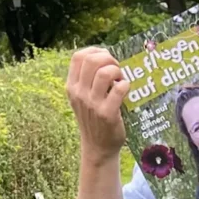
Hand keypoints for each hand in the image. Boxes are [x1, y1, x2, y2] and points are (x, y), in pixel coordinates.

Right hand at [66, 47, 127, 164]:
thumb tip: (107, 57)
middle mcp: (79, 93)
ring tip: (121, 80)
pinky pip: (119, 89)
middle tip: (117, 69)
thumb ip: (88, 80)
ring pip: (105, 73)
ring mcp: (92, 104)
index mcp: (72, 86)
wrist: (98, 147)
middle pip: (91, 60)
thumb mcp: (83, 98)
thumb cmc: (95, 119)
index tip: (107, 58)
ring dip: (118, 72)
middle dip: (109, 58)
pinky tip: (126, 91)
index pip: (78, 56)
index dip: (95, 51)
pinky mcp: (107, 113)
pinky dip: (126, 85)